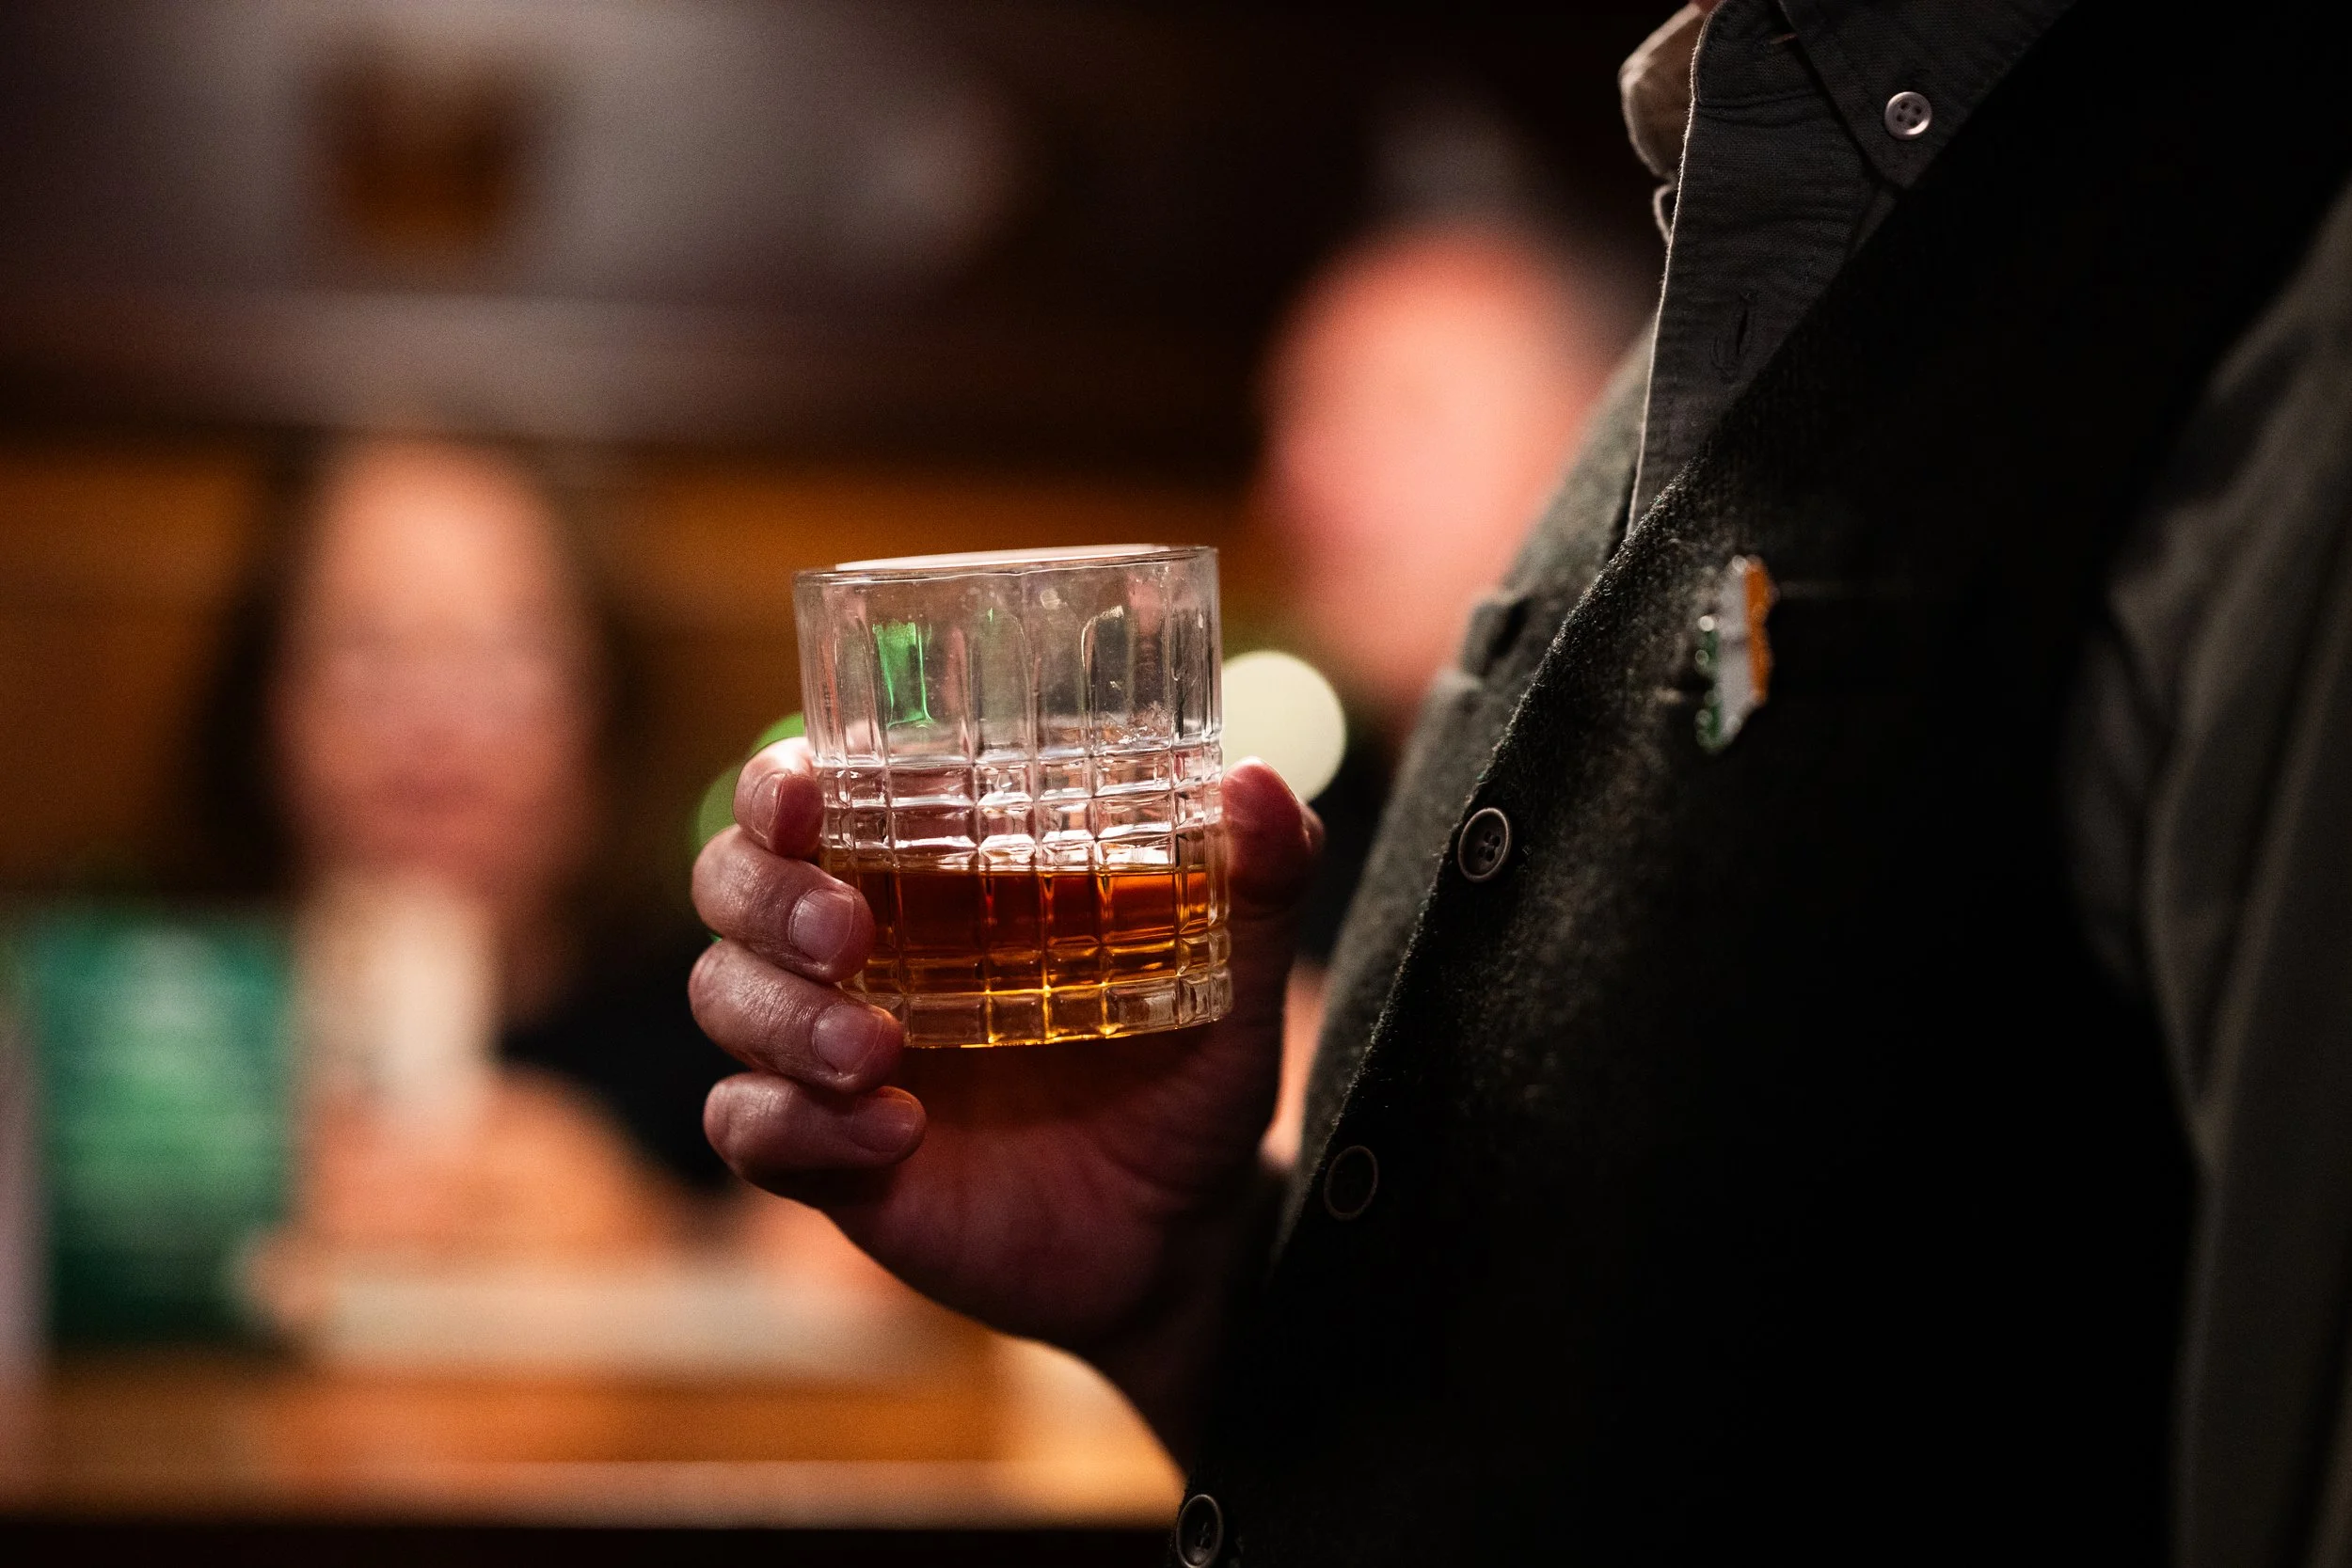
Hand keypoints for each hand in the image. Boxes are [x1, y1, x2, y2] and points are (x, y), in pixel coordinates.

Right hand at [690, 741, 1319, 1455]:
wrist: (1182, 1237)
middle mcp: (862, 949)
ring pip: (725, 999)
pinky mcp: (827, 1156)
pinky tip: (895, 1134)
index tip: (811, 792)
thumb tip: (1261, 786)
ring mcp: (830, 1052)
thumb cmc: (1187, 1075)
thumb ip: (1256, 882)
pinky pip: (750, 1129)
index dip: (781, 782)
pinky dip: (799, 1126)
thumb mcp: (1234, 982)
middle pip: (731, 884)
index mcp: (933, 874)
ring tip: (876, 1049)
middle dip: (765, 894)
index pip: (811, 795)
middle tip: (849, 930)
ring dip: (781, 1015)